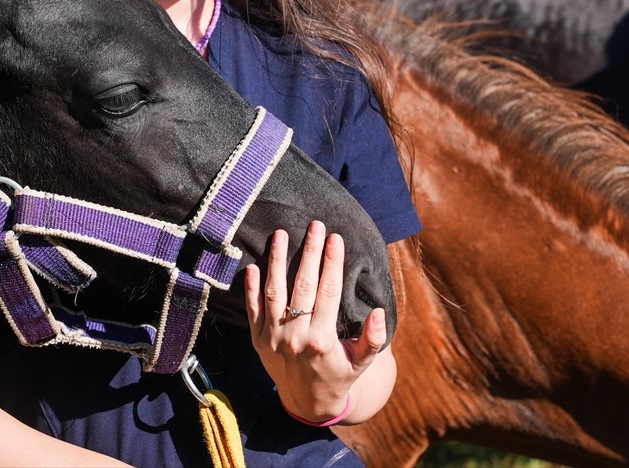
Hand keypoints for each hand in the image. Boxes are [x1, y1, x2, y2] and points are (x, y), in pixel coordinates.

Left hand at [243, 220, 389, 423]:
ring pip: (274, 292)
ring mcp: (273, 338)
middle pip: (302, 286)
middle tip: (314, 226)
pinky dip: (250, 288)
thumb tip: (378, 311)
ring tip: (281, 234)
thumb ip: (372, 338)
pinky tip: (253, 265)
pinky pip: (252, 309)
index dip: (332, 263)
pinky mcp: (258, 340)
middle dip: (309, 253)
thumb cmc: (339, 375)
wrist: (308, 403)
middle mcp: (295, 337)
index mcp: (322, 340)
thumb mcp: (361, 361)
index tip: (335, 238)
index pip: (328, 292)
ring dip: (277, 261)